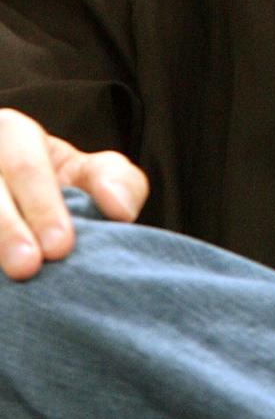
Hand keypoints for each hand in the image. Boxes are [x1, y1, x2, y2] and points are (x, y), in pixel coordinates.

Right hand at [0, 108, 148, 279]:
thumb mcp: (86, 172)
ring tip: (7, 285)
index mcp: (11, 134)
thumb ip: (114, 180)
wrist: (13, 198)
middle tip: (29, 268)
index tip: (61, 247)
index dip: (42, 207)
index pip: (25, 168)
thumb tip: (120, 209)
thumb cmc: (54, 187)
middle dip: (7, 231)